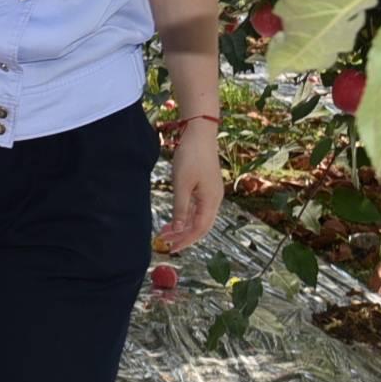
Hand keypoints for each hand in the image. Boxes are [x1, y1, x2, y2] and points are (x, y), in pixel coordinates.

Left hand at [157, 122, 221, 253]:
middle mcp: (214, 199)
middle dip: (184, 236)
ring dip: (184, 226)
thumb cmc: (191, 156)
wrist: (199, 133)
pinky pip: (197, 207)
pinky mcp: (206, 186)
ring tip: (166, 232)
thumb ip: (180, 208)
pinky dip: (186, 214)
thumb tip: (179, 230)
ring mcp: (211, 193)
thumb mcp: (182, 184)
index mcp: (211, 201)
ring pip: (198, 217)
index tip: (170, 248)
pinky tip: (176, 217)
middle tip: (166, 243)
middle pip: (201, 226)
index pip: (199, 229)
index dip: (185, 240)